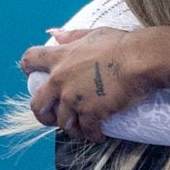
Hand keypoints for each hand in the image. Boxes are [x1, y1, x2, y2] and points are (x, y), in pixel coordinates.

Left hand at [19, 27, 156, 141]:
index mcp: (60, 58)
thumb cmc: (122, 44)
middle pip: (37, 104)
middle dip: (43, 114)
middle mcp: (61, 80)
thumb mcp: (94, 34)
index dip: (28, 69)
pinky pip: (87, 130)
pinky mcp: (91, 113)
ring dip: (71, 127)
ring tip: (81, 129)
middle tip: (52, 118)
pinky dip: (92, 135)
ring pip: (62, 122)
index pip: (29, 60)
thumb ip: (73, 36)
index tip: (32, 76)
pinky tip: (98, 136)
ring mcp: (74, 98)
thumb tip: (55, 34)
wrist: (141, 60)